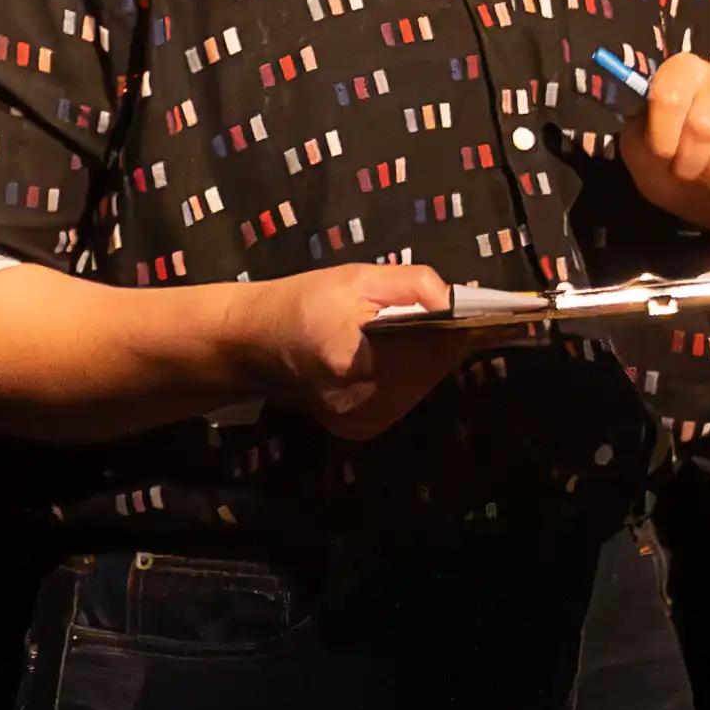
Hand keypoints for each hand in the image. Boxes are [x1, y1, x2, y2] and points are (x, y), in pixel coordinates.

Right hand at [262, 261, 482, 433]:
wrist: (252, 345)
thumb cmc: (303, 303)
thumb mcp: (357, 278)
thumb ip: (412, 284)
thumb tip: (454, 302)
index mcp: (358, 360)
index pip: (433, 348)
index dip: (452, 328)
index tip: (458, 311)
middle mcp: (362, 401)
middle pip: (430, 371)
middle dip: (436, 344)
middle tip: (425, 319)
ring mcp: (360, 422)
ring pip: (420, 388)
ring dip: (423, 363)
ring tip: (404, 337)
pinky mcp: (358, 431)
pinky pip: (402, 400)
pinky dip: (405, 378)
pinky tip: (388, 359)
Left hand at [624, 53, 709, 232]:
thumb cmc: (673, 168)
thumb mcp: (641, 151)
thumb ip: (636, 130)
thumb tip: (643, 120)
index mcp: (686, 72)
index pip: (670, 91)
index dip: (663, 134)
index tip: (662, 156)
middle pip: (703, 122)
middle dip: (690, 162)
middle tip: (687, 175)